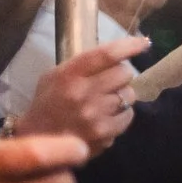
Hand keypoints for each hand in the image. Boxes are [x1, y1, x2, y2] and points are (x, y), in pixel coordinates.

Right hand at [22, 36, 149, 150]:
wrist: (39, 140)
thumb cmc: (48, 103)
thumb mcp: (55, 76)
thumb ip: (83, 65)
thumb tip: (120, 53)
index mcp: (68, 75)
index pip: (106, 55)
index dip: (128, 46)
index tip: (143, 42)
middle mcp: (83, 94)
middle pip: (124, 74)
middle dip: (120, 75)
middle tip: (108, 82)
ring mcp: (96, 116)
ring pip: (129, 95)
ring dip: (121, 95)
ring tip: (104, 101)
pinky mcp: (106, 134)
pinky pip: (128, 115)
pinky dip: (122, 114)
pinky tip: (106, 116)